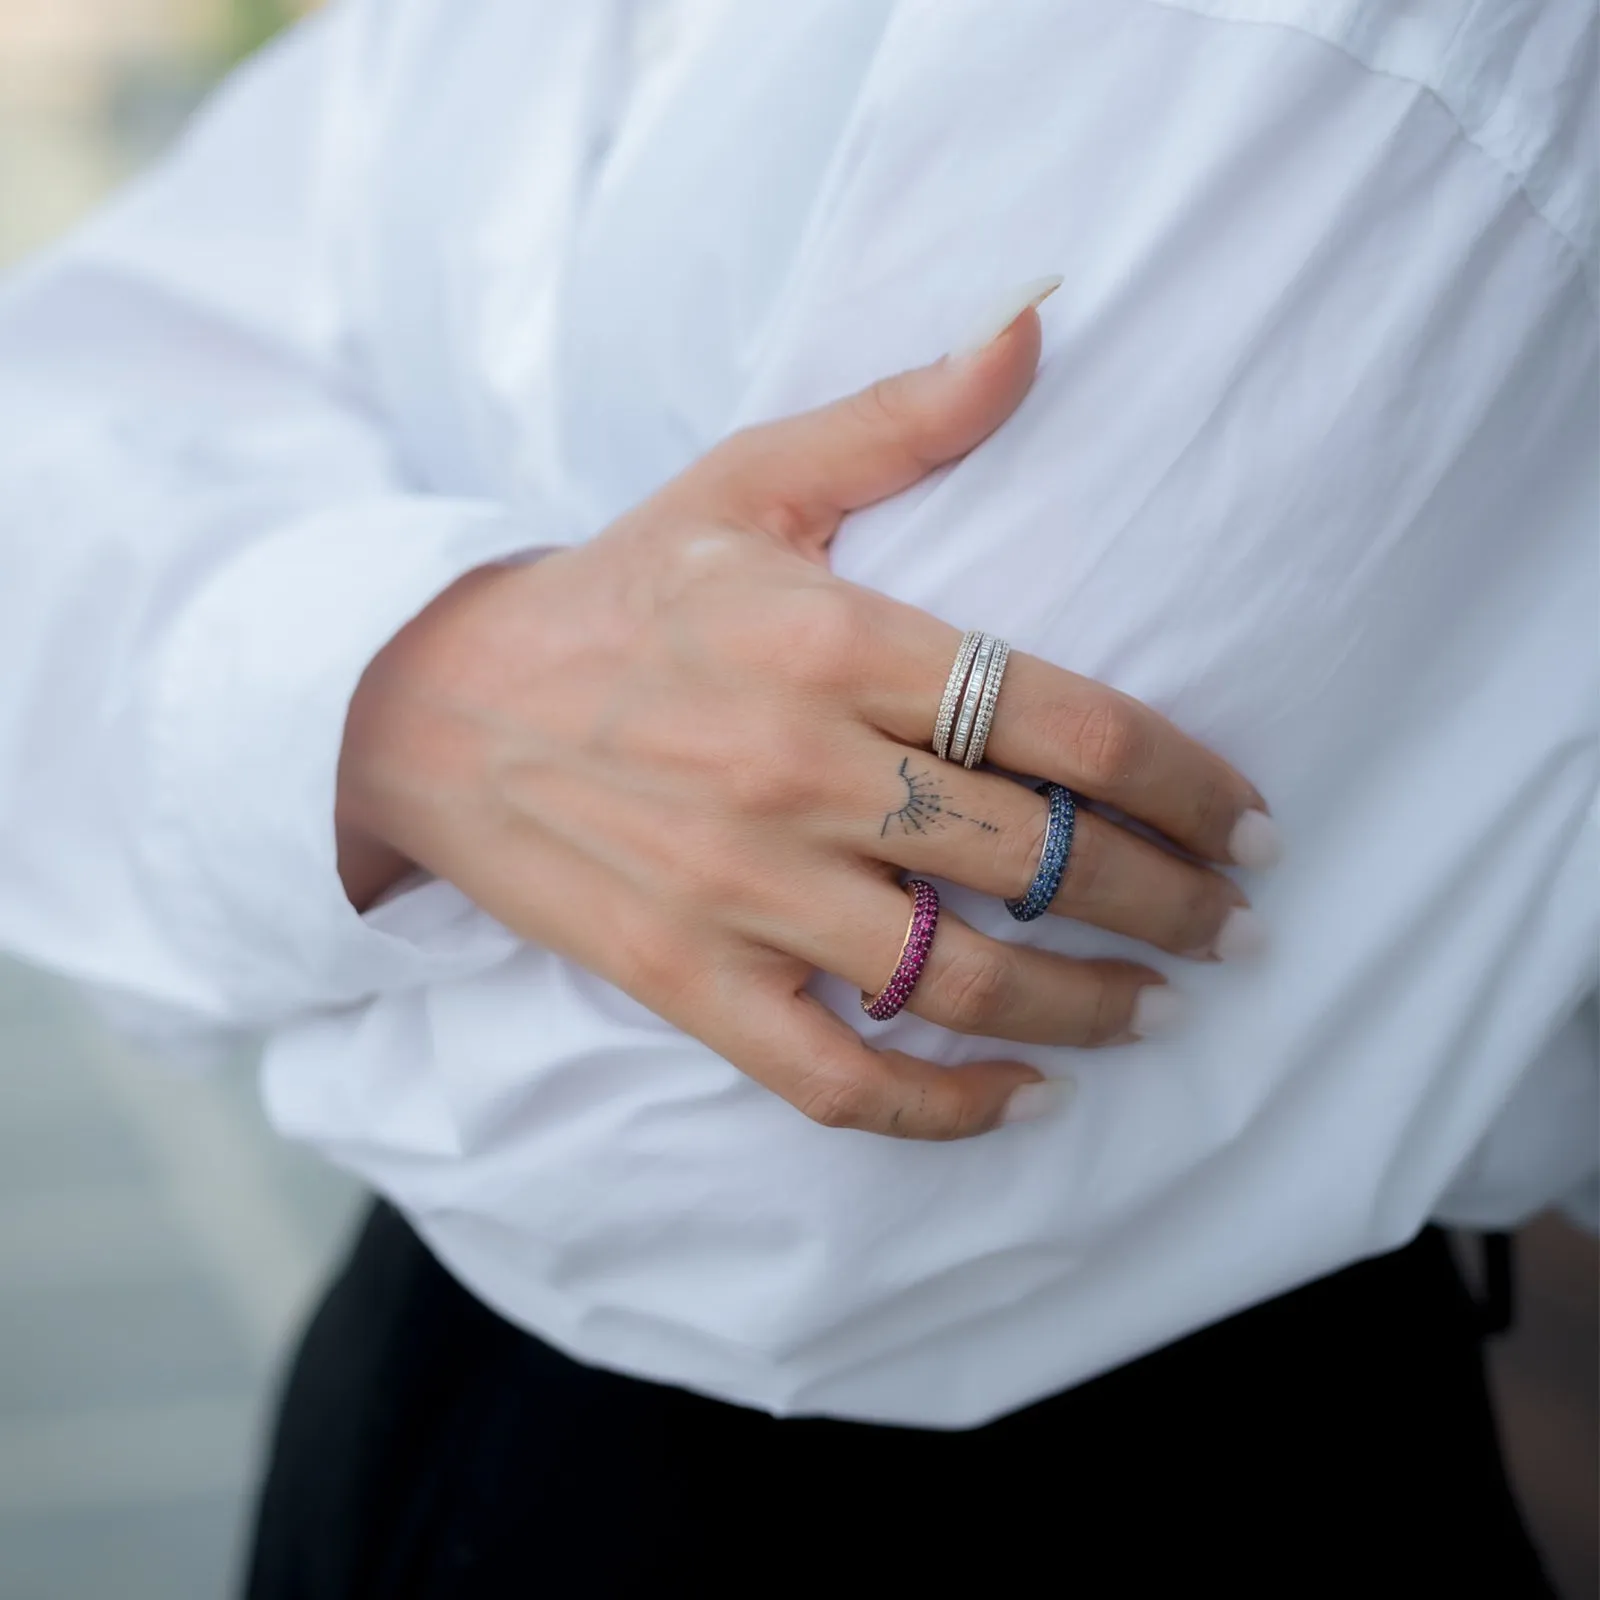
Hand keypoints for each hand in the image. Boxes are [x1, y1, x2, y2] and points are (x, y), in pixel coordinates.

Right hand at [336, 303, 1272, 1138]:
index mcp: (830, 640)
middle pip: (1040, 862)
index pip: (1066, 724)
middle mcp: (795, 771)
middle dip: (1172, 906)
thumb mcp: (748, 481)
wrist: (435, 707)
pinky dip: (942, 1110)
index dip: (1189, 785)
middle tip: (1238, 925)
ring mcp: (736, 891)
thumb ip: (901, 418)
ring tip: (1160, 1008)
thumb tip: (1035, 323)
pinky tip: (1021, 1101)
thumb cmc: (617, 590)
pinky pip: (835, 1078)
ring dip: (1089, 1010)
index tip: (1254, 823)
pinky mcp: (683, 980)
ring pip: (958, 982)